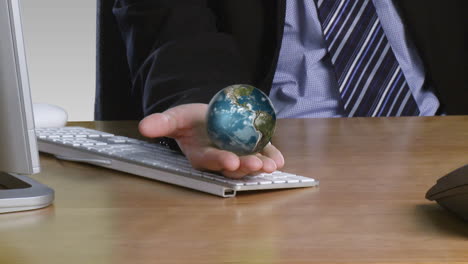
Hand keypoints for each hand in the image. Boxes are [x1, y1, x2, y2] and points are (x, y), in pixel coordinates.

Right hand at [138, 103, 284, 177]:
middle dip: (244, 168)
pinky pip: (262, 154)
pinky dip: (271, 156)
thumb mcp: (175, 117)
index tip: (229, 161)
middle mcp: (220, 160)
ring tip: (271, 166)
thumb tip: (143, 126)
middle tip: (255, 165)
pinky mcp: (251, 149)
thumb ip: (162, 123)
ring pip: (249, 164)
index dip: (219, 161)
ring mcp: (237, 155)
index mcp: (201, 155)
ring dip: (260, 166)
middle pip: (233, 168)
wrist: (207, 116)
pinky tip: (279, 159)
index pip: (210, 161)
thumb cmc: (190, 120)